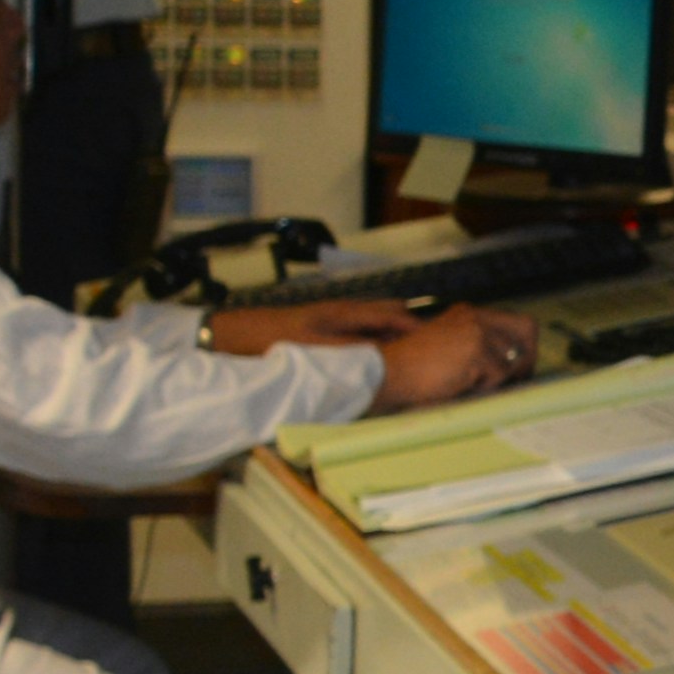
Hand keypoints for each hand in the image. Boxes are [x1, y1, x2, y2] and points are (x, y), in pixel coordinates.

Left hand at [204, 299, 416, 356]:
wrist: (234, 335)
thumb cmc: (274, 340)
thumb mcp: (318, 350)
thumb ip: (354, 354)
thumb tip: (387, 360)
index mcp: (346, 313)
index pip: (394, 316)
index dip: (417, 329)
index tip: (439, 342)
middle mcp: (343, 312)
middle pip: (387, 314)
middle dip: (410, 330)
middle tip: (428, 351)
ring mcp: (331, 319)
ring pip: (373, 323)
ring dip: (391, 337)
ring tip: (406, 358)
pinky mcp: (321, 329)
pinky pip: (359, 332)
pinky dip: (374, 342)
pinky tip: (372, 361)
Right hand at [365, 309, 535, 412]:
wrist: (388, 372)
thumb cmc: (415, 370)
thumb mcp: (451, 348)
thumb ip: (479, 347)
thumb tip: (516, 363)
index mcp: (468, 313)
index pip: (517, 321)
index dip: (525, 345)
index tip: (520, 368)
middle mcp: (475, 316)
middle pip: (527, 328)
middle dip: (528, 356)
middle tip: (516, 379)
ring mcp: (476, 330)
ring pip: (511, 360)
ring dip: (495, 379)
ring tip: (466, 382)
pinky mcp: (475, 348)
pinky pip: (498, 376)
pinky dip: (482, 387)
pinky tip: (459, 384)